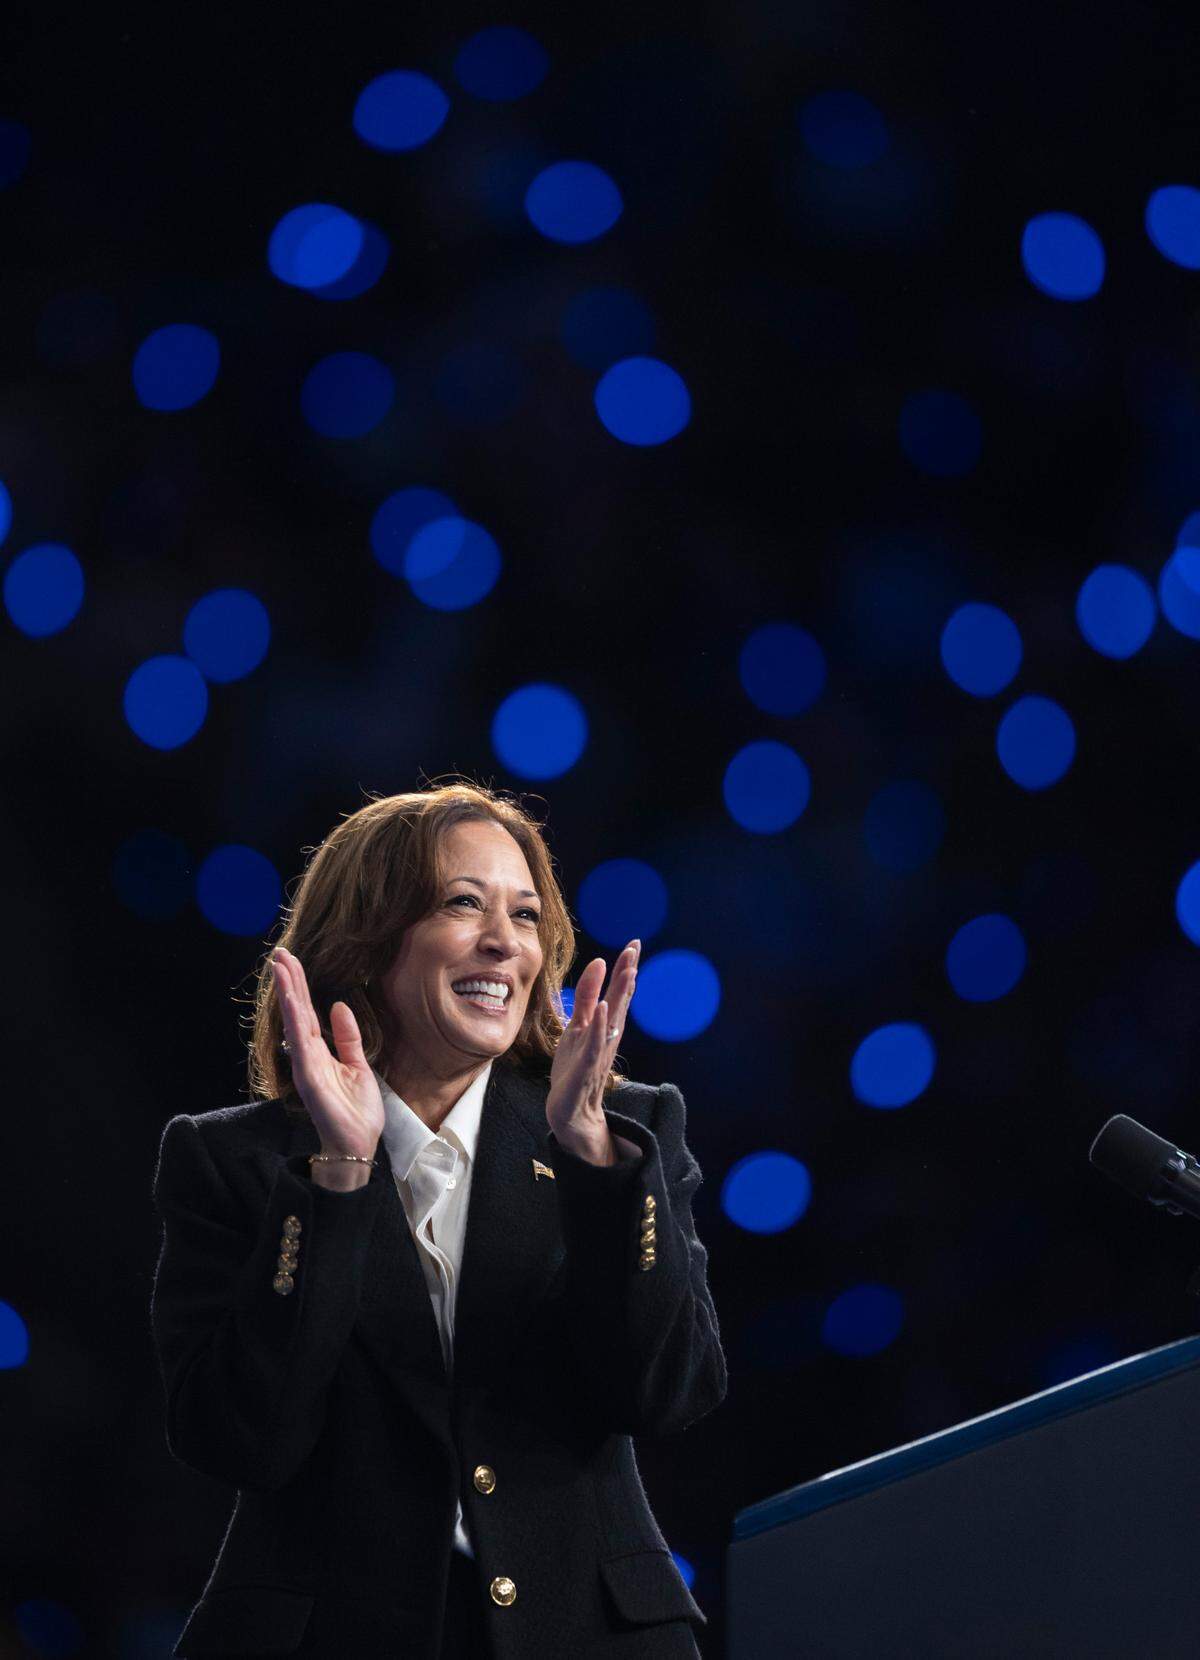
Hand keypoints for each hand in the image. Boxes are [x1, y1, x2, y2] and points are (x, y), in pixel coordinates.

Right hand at [271, 946, 383, 1159]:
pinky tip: (291, 1000)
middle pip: (297, 1011)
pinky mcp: (310, 1077)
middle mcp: (308, 1055)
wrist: (357, 1145)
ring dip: (289, 993)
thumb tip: (339, 1006)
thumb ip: (348, 1038)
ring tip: (281, 967)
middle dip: (289, 982)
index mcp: (320, 1051)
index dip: (300, 986)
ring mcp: (306, 1065)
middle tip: (278, 953)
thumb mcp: (359, 1066)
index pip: (307, 1012)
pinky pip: (301, 1043)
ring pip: (295, 1022)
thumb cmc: (356, 1111)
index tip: (291, 961)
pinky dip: (295, 1020)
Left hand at [546, 940, 639, 1157]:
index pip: (618, 992)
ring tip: (628, 972)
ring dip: (620, 996)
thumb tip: (600, 962)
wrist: (571, 1111)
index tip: (634, 942)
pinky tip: (603, 1009)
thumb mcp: (578, 1026)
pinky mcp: (586, 1068)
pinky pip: (595, 1044)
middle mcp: (608, 1036)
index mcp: (606, 1025)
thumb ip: (587, 996)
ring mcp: (599, 1052)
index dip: (625, 967)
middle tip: (635, 948)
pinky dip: (600, 1027)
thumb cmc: (574, 1067)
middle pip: (620, 1001)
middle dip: (627, 974)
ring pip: (612, 1020)